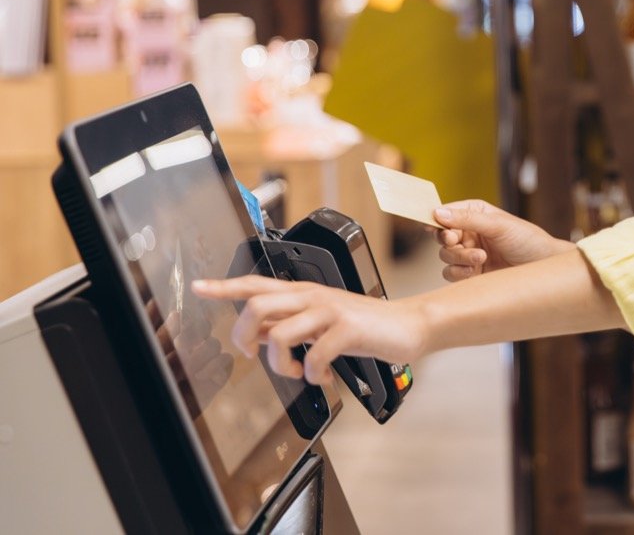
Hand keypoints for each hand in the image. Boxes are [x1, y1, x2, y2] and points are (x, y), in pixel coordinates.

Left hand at [192, 275, 428, 384]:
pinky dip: (313, 375)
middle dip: (244, 335)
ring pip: (279, 334)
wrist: (408, 325)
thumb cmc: (366, 325)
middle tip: (254, 354)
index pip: (256, 283)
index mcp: (304, 292)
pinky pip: (314, 357)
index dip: (225, 286)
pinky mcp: (347, 329)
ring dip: (280, 365)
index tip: (199, 288)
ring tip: (298, 372)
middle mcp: (313, 296)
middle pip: (257, 305)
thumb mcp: (322, 319)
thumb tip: (257, 333)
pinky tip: (323, 376)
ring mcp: (330, 311)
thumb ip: (291, 322)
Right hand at [434, 200, 573, 282]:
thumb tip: (438, 212)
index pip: (446, 213)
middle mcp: (469, 232)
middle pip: (442, 237)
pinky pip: (452, 273)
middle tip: (457, 242)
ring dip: (459, 258)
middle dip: (450, 242)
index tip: (437, 228)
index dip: (438, 221)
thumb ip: (467, 219)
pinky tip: (474, 270)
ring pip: (446, 256)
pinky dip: (459, 272)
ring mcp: (469, 252)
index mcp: (474, 213)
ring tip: (481, 258)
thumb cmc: (527, 240)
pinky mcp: (471, 272)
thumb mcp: (497, 225)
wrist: (542, 266)